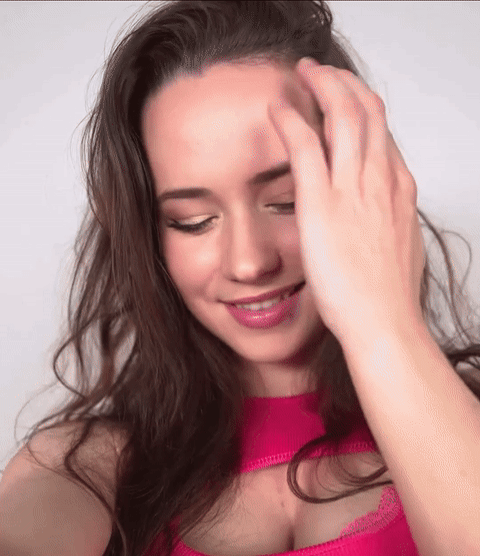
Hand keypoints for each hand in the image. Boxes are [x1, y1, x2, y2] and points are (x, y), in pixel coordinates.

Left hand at [268, 58, 426, 344]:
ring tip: (302, 74)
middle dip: (344, 84)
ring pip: (342, 113)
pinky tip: (277, 106)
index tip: (345, 104)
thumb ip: (384, 229)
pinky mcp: (322, 203)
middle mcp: (381, 180)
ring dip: (321, 84)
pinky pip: (305, 143)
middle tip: (322, 74)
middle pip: (368, 111)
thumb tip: (371, 229)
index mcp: (398, 192)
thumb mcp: (395, 252)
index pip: (382, 134)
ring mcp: (354, 188)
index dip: (363, 110)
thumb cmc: (386, 300)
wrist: (383, 322)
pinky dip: (290, 116)